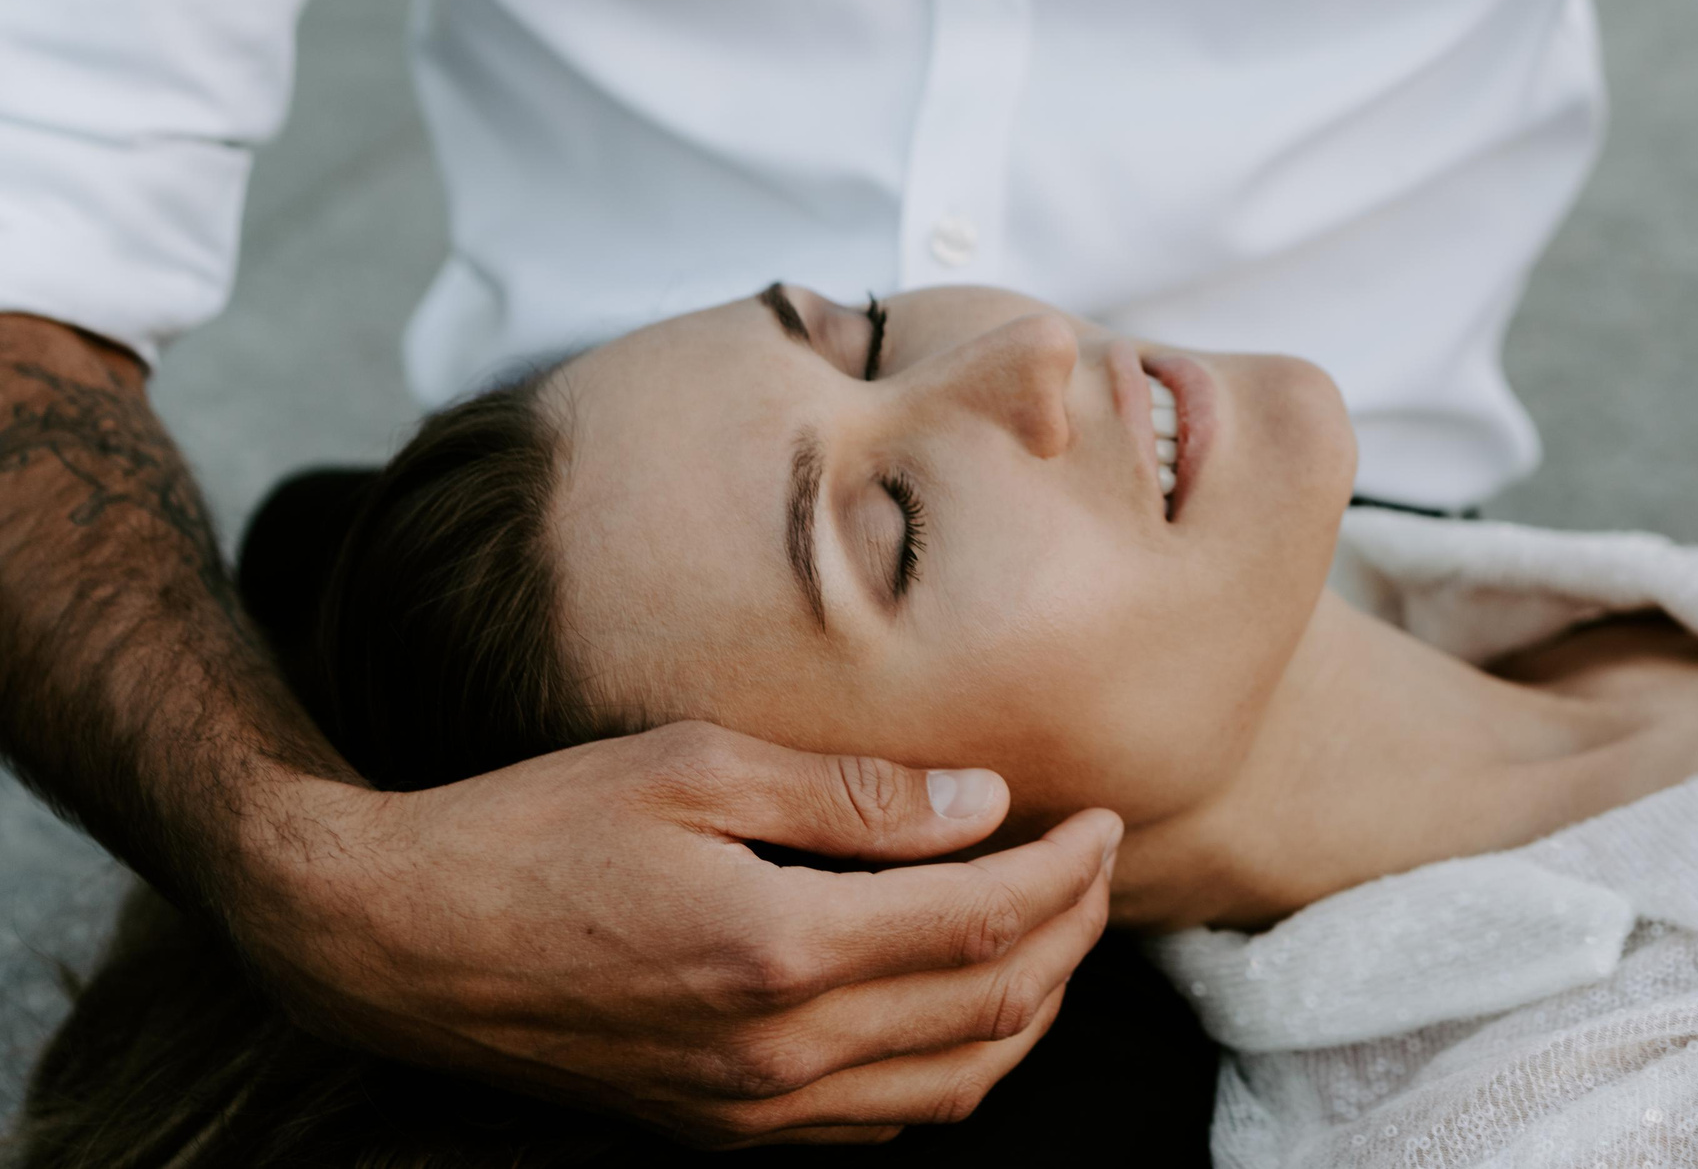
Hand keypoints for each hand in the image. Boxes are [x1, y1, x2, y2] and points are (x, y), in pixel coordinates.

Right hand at [233, 723, 1119, 1146]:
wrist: (399, 941)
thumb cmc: (537, 826)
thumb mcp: (695, 764)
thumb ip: (854, 794)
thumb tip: (985, 801)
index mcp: (781, 949)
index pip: (986, 920)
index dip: (1068, 870)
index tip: (1104, 816)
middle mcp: (778, 1052)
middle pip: (993, 1008)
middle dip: (1073, 933)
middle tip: (1099, 862)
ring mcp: (751, 1107)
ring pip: (956, 1083)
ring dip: (1030, 1007)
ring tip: (1056, 926)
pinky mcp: (723, 1127)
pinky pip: (884, 1120)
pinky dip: (955, 1063)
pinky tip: (961, 997)